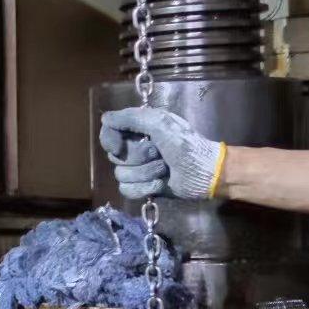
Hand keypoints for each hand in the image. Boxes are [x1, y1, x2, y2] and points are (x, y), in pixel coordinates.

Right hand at [99, 106, 224, 200]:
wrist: (204, 173)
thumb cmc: (186, 145)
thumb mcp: (161, 124)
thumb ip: (132, 118)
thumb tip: (104, 119)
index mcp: (138, 129)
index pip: (108, 132)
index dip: (109, 140)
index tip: (119, 146)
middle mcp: (134, 147)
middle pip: (115, 156)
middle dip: (139, 157)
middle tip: (159, 153)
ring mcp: (138, 169)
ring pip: (121, 175)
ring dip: (146, 173)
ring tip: (164, 169)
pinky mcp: (142, 187)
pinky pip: (127, 190)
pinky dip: (145, 188)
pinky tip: (160, 184)